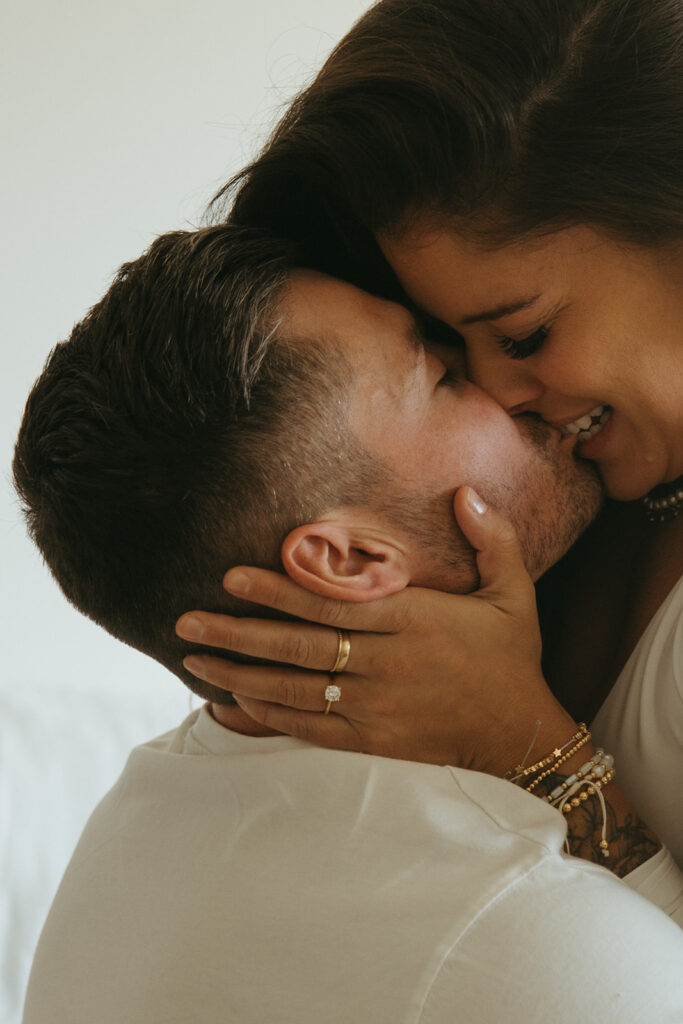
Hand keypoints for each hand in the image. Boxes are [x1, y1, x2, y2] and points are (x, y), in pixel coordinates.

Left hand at [176, 488, 576, 775]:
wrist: (522, 738)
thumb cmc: (512, 659)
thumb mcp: (514, 593)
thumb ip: (493, 539)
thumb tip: (466, 492)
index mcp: (413, 620)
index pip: (332, 602)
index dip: (278, 589)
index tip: (232, 577)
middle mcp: (388, 663)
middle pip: (300, 646)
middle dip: (239, 632)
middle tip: (185, 620)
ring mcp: (377, 706)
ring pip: (296, 688)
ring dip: (241, 673)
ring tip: (195, 659)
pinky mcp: (374, 742)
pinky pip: (311, 729)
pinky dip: (270, 716)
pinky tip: (234, 703)